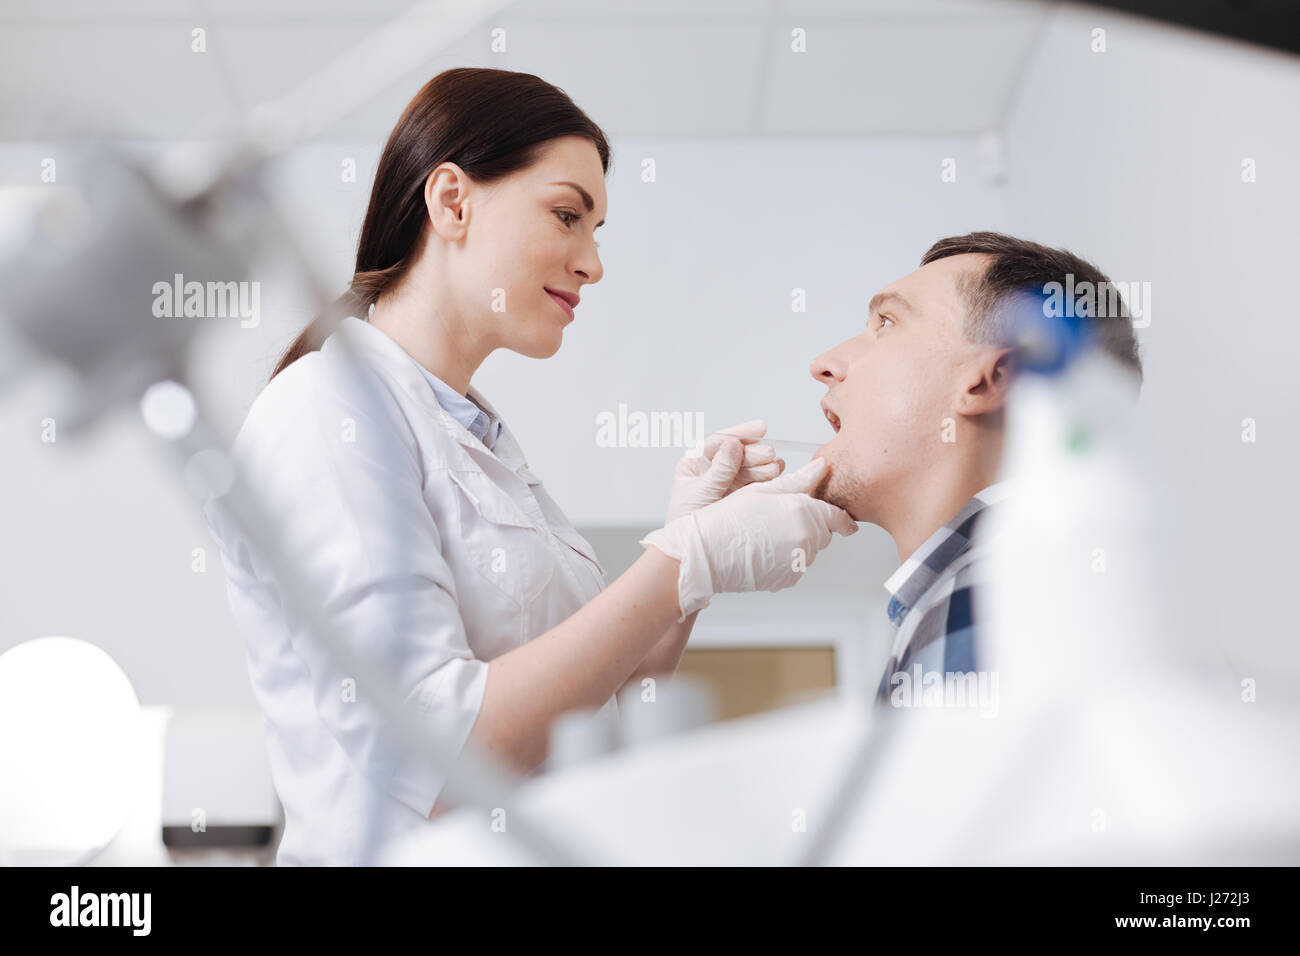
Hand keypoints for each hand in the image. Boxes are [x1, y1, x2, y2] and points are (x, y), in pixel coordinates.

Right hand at [641, 457, 857, 619]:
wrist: (705, 555)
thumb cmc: (727, 519)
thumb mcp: (761, 491)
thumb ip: (798, 481)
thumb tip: (821, 468)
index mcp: (803, 513)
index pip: (837, 517)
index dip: (840, 517)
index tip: (844, 521)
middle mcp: (806, 540)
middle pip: (823, 533)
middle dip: (811, 525)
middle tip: (781, 519)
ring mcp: (798, 563)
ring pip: (810, 550)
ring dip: (798, 542)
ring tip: (767, 535)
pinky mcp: (788, 579)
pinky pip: (796, 565)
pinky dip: (786, 558)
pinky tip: (764, 550)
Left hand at [663, 419, 782, 524]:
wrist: (692, 555)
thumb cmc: (686, 524)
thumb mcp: (700, 494)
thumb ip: (718, 471)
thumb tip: (733, 445)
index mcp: (694, 464)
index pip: (717, 442)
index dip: (739, 433)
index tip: (760, 429)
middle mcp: (711, 470)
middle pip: (736, 453)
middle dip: (754, 452)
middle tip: (769, 454)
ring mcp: (728, 483)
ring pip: (749, 466)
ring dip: (763, 465)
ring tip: (775, 468)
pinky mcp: (741, 496)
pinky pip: (756, 482)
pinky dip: (767, 478)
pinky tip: (777, 474)